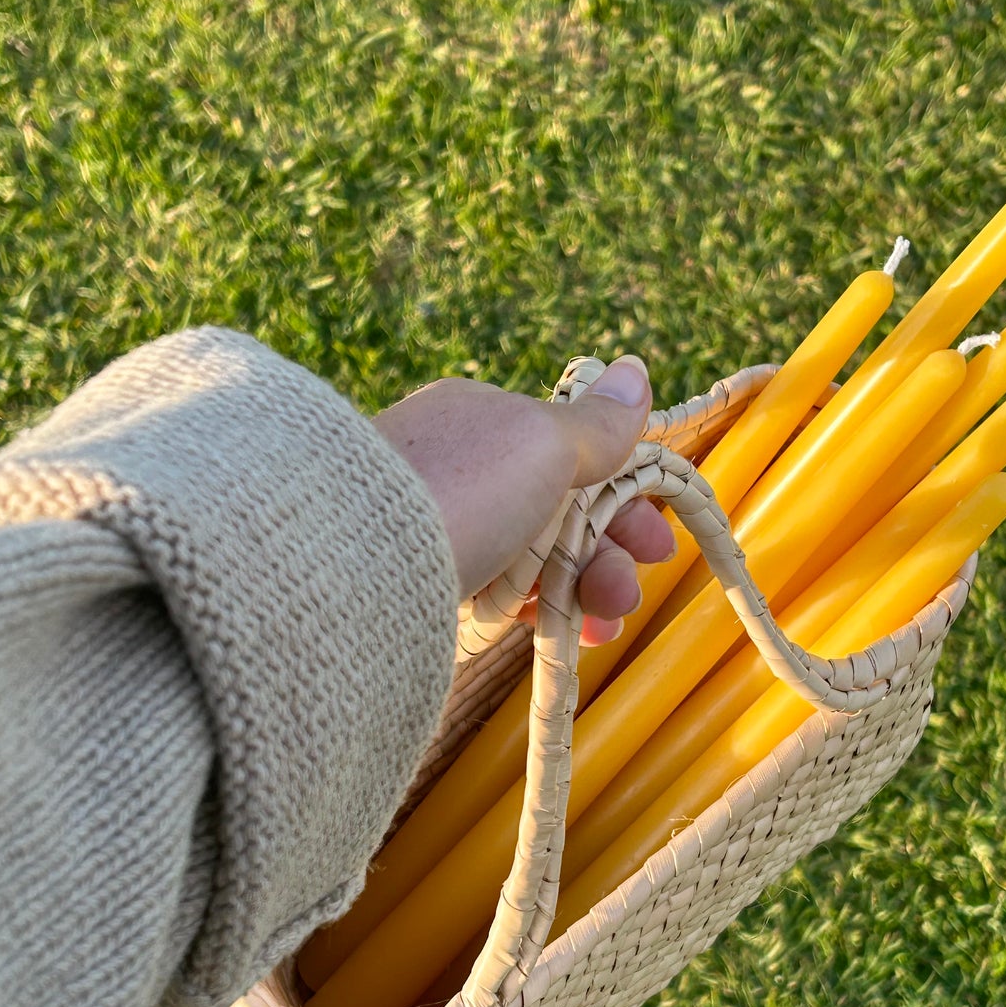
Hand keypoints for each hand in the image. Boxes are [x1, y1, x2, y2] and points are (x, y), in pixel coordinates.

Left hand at [376, 356, 675, 645]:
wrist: (349, 567)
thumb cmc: (460, 489)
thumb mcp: (541, 444)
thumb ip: (594, 424)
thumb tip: (635, 371)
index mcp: (484, 419)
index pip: (571, 451)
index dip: (622, 496)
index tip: (656, 543)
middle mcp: (460, 466)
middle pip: (557, 510)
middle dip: (607, 554)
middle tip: (628, 596)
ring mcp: (438, 525)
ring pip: (529, 557)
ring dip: (581, 589)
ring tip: (602, 626)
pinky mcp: (420, 583)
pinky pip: (492, 593)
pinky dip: (533, 612)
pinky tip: (559, 635)